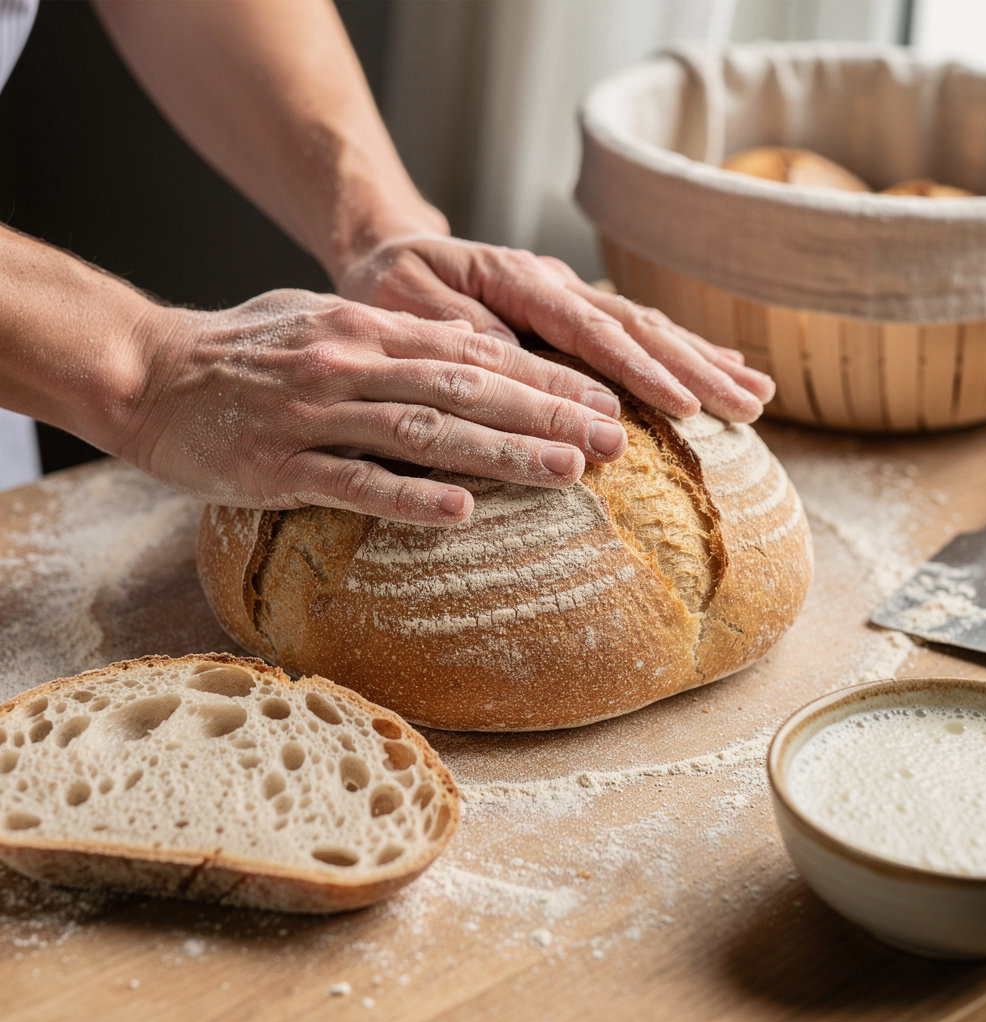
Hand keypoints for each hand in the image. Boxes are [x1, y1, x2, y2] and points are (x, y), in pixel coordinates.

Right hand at [120, 289, 629, 524]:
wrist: (146, 371)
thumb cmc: (240, 351)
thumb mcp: (320, 320)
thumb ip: (391, 336)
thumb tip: (463, 352)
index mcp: (367, 328)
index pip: (475, 352)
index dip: (544, 377)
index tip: (602, 401)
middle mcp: (350, 363)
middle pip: (466, 389)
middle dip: (546, 414)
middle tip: (612, 440)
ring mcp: (313, 415)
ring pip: (422, 433)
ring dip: (500, 453)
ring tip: (566, 472)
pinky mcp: (275, 465)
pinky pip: (351, 483)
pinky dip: (407, 496)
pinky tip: (461, 511)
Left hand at [334, 234, 774, 422]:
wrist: (387, 249)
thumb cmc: (390, 284)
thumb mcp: (407, 306)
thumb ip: (464, 332)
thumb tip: (526, 367)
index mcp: (518, 280)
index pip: (592, 330)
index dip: (640, 370)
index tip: (686, 406)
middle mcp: (555, 282)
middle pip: (637, 326)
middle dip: (696, 368)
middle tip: (750, 406)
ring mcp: (568, 294)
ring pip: (646, 327)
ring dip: (702, 360)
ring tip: (757, 394)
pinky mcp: (570, 311)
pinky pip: (633, 332)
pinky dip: (678, 353)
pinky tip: (719, 369)